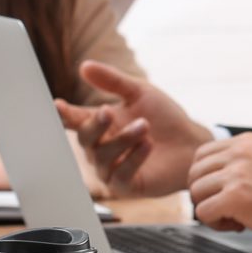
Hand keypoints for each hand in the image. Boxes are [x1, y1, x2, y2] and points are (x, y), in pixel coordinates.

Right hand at [54, 60, 208, 196]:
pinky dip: (133, 158)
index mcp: (100, 125)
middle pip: (85, 139)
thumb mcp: (139, 93)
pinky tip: (148, 144)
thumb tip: (84, 66)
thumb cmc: (165, 118)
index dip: (64, 115)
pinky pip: (121, 175)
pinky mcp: (127, 186)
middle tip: (108, 111)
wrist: (192, 143)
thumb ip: (112, 81)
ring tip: (145, 126)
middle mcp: (100, 148)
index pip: (75, 120)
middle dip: (95, 125)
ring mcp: (111, 169)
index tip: (58, 105)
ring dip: (123, 139)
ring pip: (103, 156)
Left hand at [187, 133, 251, 246]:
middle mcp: (239, 152)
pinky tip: (238, 225)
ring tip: (236, 217)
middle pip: (195, 174)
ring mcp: (236, 174)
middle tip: (228, 207)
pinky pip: (202, 213)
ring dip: (211, 209)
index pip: (202, 155)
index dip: (207, 178)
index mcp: (246, 141)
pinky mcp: (234, 197)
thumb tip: (211, 173)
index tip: (224, 192)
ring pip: (196, 193)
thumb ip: (242, 161)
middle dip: (206, 194)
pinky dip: (216, 224)